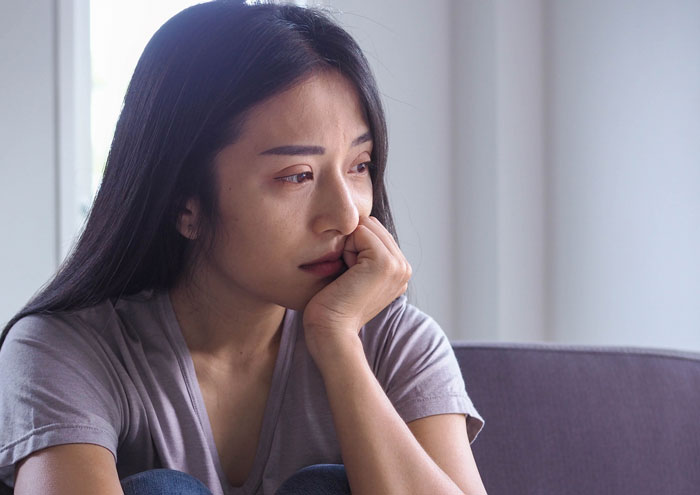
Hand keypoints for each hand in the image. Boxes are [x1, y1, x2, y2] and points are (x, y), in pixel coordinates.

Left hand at [303, 216, 410, 360]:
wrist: (331, 331)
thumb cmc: (333, 305)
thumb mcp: (354, 274)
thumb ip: (363, 252)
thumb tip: (355, 224)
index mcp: (399, 270)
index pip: (374, 231)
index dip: (353, 246)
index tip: (350, 276)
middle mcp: (404, 267)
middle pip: (372, 225)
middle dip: (352, 243)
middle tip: (348, 276)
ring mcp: (398, 265)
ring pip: (367, 227)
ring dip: (349, 246)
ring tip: (349, 276)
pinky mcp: (386, 263)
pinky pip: (361, 231)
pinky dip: (347, 249)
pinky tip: (348, 275)